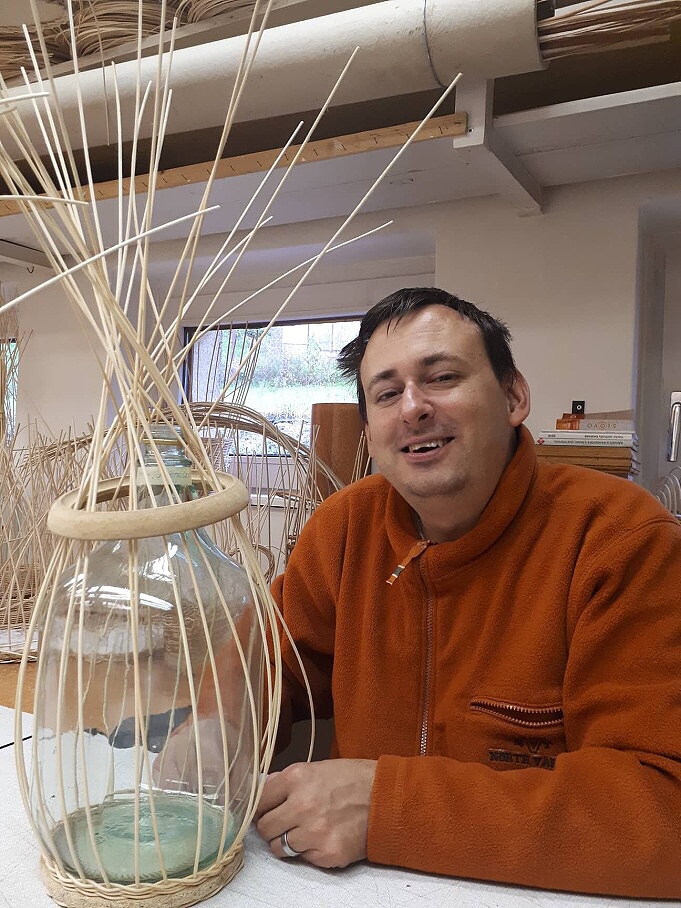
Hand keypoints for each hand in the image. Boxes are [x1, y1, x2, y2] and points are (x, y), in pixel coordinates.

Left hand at [255, 759, 376, 867]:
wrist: (387, 796)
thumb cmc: (353, 779)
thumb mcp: (317, 768)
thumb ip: (288, 781)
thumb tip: (265, 791)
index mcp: (296, 778)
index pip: (259, 801)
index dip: (262, 808)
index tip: (266, 811)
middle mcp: (302, 805)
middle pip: (265, 828)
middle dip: (272, 827)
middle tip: (284, 824)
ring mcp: (315, 831)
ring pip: (279, 848)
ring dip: (288, 842)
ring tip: (304, 832)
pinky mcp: (328, 853)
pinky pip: (303, 858)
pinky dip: (310, 851)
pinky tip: (322, 838)